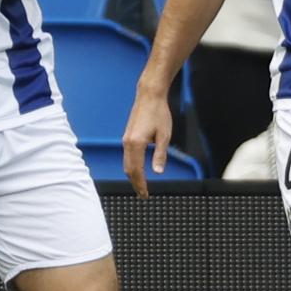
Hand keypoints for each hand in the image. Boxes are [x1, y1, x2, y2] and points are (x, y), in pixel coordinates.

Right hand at [121, 75, 173, 196]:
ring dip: (132, 176)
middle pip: (128, 169)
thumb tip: (158, 173)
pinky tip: (138, 170)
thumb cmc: (159, 114)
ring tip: (141, 185)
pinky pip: (126, 156)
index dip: (141, 184)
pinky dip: (131, 166)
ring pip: (126, 163)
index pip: (137, 170)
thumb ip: (160, 155)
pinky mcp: (127, 136)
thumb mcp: (164, 136)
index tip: (146, 195)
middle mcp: (127, 143)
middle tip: (143, 195)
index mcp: (136, 144)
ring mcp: (125, 139)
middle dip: (135, 183)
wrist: (149, 96)